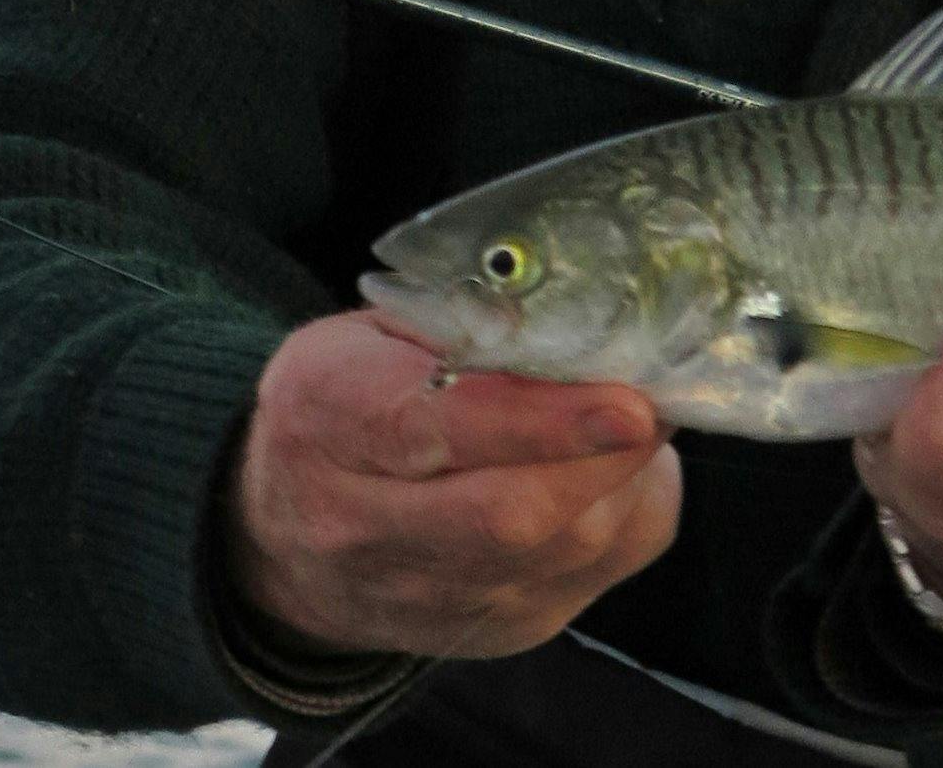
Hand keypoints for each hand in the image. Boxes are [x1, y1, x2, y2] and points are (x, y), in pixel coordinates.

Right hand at [226, 310, 680, 657]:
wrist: (285, 532)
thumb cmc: (349, 396)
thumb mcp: (376, 331)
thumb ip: (466, 320)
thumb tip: (585, 314)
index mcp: (329, 414)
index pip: (443, 427)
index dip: (542, 420)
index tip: (625, 400)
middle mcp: (364, 525)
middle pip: (511, 514)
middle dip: (604, 455)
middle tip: (657, 390)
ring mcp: (428, 594)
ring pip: (561, 553)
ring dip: (624, 480)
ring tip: (642, 411)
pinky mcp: (492, 630)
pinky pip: (591, 577)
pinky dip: (628, 513)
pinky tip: (621, 466)